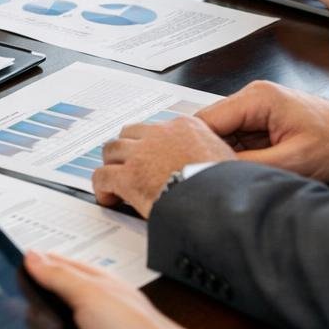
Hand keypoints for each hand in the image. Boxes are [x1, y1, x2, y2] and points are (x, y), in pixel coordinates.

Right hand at [24, 251, 217, 328]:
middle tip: (4, 295)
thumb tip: (32, 257)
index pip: (58, 266)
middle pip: (49, 299)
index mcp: (93, 284)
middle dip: (29, 298)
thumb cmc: (135, 328)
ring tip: (9, 323)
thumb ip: (59, 275)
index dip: (36, 263)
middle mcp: (87, 310)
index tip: (11, 261)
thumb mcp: (90, 292)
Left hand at [92, 115, 234, 217]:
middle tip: (127, 164)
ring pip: (112, 150)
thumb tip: (212, 164)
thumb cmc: (226, 184)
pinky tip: (108, 197)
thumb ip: (210, 153)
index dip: (150, 143)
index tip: (150, 155)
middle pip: (129, 133)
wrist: (218, 200)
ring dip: (112, 164)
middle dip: (126, 149)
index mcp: (185, 127)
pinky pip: (103, 176)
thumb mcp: (224, 158)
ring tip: (114, 179)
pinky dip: (102, 187)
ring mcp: (141, 154)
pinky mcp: (129, 177)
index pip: (158, 128)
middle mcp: (160, 135)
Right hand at [199, 81, 328, 182]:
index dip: (193, 146)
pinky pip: (236, 138)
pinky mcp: (262, 121)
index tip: (187, 169)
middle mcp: (252, 97)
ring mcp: (256, 108)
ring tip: (223, 177)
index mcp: (257, 98)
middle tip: (204, 178)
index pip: (206, 120)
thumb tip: (214, 171)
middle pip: (209, 125)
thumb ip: (249, 165)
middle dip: (205, 151)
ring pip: (221, 133)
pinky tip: (239, 171)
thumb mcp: (292, 161)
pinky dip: (234, 155)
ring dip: (221, 155)